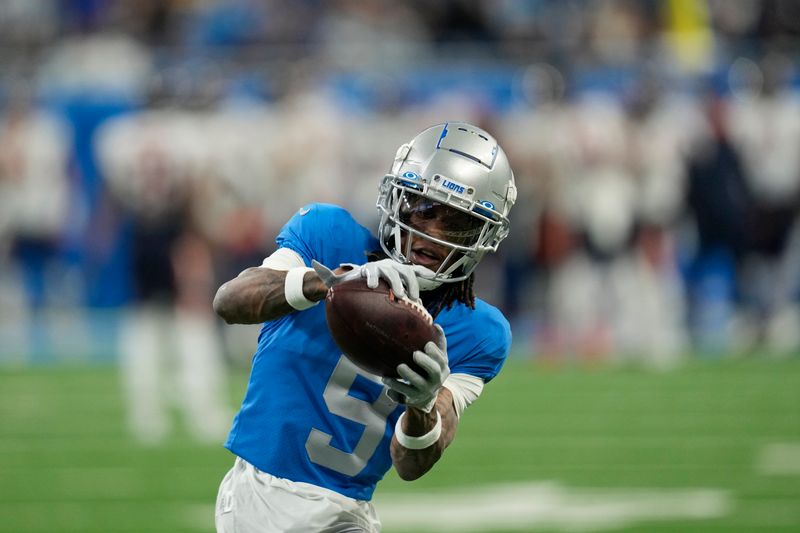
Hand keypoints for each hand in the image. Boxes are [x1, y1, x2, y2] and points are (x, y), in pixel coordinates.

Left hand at [312, 259, 432, 300]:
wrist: (367, 278)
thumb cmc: (353, 282)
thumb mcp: (340, 280)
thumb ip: (327, 274)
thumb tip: (314, 263)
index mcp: (369, 269)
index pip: (371, 271)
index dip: (372, 276)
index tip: (372, 285)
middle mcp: (385, 267)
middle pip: (392, 273)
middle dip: (397, 283)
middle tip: (399, 296)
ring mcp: (396, 269)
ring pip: (407, 274)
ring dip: (412, 285)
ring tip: (415, 300)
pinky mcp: (405, 274)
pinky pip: (417, 273)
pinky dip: (425, 274)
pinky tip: (434, 279)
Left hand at [382, 325, 448, 412]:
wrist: (426, 396)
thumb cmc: (430, 369)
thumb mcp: (437, 358)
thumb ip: (438, 342)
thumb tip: (435, 324)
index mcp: (442, 368)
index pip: (442, 360)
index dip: (435, 353)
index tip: (427, 345)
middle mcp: (436, 380)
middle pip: (434, 372)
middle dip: (425, 362)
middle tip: (415, 354)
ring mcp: (424, 390)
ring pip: (418, 384)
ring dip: (408, 375)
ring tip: (399, 367)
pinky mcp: (412, 398)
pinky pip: (403, 394)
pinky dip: (394, 387)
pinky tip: (385, 378)